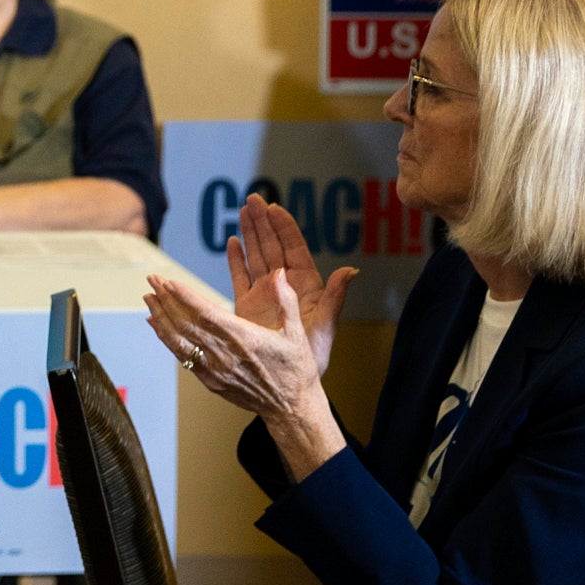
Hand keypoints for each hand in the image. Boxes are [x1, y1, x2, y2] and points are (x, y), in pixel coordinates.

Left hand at [144, 269, 342, 477]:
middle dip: (166, 300)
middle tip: (152, 280)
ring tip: (148, 298)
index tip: (168, 282)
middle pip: (186, 325)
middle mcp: (225, 355)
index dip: (185, 297)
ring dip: (160, 318)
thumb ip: (287, 301)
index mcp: (245, 340)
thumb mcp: (298, 334)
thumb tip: (280, 273)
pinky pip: (182, 357)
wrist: (291, 409)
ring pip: (179, 341)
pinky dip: (166, 339)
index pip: (207, 314)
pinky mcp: (210, 381)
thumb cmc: (296, 370)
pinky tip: (156, 324)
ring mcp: (214, 370)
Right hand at [223, 195, 354, 373]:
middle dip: (263, 223)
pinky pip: (240, 276)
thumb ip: (336, 296)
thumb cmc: (312, 358)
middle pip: (271, 247)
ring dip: (249, 234)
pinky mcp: (247, 305)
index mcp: (306, 286)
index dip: (284, 229)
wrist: (288, 383)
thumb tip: (351, 270)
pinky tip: (233, 242)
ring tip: (242, 211)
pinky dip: (236, 259)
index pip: (294, 250)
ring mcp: (265, 294)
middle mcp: (284, 286)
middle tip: (253, 200)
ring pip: (255, 257)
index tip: (275, 208)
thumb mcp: (326, 325)